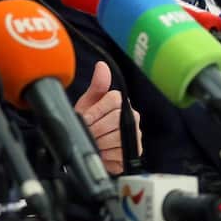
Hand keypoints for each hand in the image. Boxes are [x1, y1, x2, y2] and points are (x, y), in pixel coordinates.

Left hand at [73, 60, 141, 174]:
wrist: (89, 145)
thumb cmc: (89, 122)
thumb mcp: (88, 102)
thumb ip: (97, 85)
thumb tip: (102, 65)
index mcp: (121, 102)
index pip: (113, 100)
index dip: (95, 111)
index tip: (84, 118)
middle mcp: (133, 116)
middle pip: (113, 120)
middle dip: (95, 129)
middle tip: (87, 133)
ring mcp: (135, 134)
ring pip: (116, 137)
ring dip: (99, 142)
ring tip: (93, 142)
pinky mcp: (135, 151)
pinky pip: (119, 153)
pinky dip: (106, 154)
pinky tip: (102, 152)